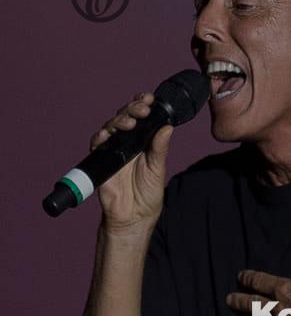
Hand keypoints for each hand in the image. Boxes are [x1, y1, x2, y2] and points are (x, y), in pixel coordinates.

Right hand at [91, 92, 173, 233]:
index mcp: (143, 141)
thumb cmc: (148, 193)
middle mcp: (127, 143)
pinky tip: (107, 134)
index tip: (150, 98)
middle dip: (133, 109)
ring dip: (119, 120)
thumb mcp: (157, 169)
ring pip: (111, 127)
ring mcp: (113, 150)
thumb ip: (160, 149)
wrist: (134, 217)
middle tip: (143, 108)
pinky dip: (100, 137)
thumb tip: (167, 127)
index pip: (141, 117)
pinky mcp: (101, 161)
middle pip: (125, 117)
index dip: (142, 104)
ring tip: (130, 121)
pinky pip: (97, 145)